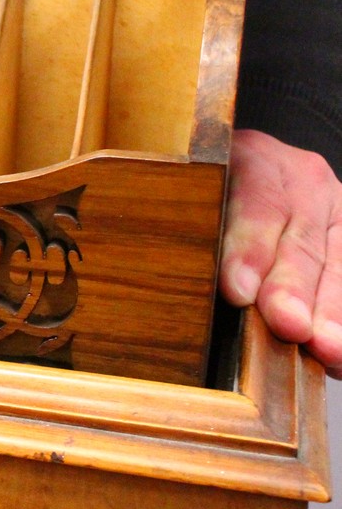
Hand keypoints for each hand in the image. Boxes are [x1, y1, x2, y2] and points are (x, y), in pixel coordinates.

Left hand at [219, 129, 341, 375]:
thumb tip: (183, 282)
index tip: (237, 291)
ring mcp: (334, 208)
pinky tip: (337, 348)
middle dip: (294, 288)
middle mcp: (302, 180)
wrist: (258, 173)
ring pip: (336, 261)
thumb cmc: (211, 193)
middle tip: (288, 325)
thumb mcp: (197, 191)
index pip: (256, 202)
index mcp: (253, 160)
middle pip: (300, 239)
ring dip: (331, 309)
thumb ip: (195, 226)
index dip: (249, 248)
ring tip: (325, 346)